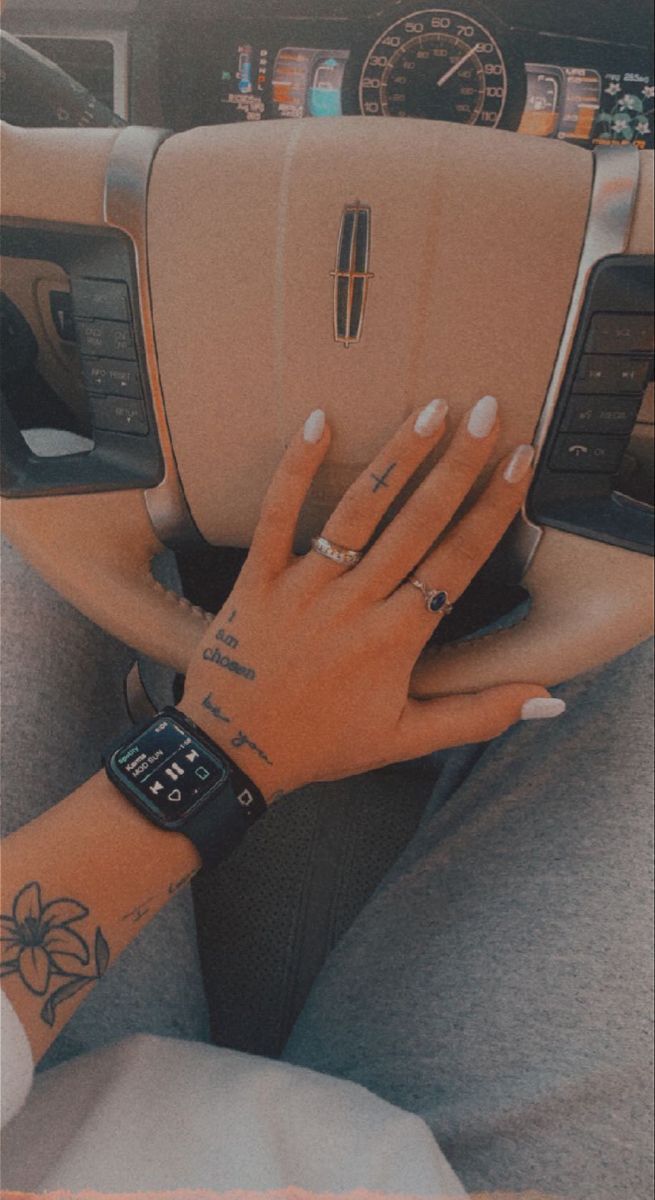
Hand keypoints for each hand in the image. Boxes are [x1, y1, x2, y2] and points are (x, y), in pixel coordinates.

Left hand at [180, 396, 564, 800]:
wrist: (234, 752)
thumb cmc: (322, 744)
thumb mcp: (407, 740)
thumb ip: (479, 714)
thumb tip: (546, 700)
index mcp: (397, 639)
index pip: (458, 560)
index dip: (494, 507)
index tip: (518, 462)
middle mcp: (356, 604)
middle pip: (418, 522)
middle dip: (458, 464)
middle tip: (486, 412)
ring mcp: (305, 587)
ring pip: (359, 511)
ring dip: (398, 456)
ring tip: (430, 410)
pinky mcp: (259, 578)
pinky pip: (277, 515)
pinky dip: (295, 469)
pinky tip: (318, 422)